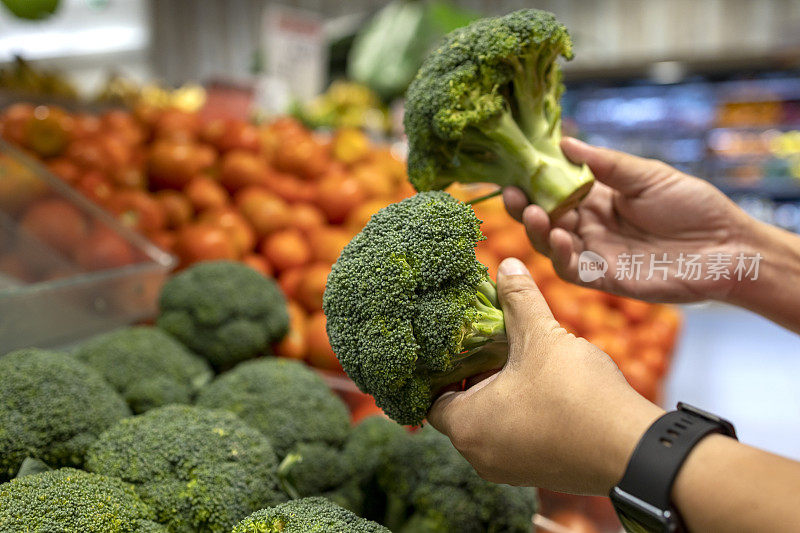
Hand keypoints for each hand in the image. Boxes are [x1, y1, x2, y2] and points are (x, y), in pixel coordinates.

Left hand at [428, 258, 663, 494]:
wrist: (633, 450)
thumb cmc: (576, 395)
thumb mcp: (541, 337)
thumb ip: (519, 299)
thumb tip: (507, 266)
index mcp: (467, 427)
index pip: (432, 398)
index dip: (443, 367)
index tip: (460, 343)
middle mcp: (480, 456)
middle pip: (461, 409)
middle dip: (475, 374)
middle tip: (490, 343)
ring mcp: (509, 469)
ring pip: (490, 424)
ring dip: (499, 392)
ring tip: (518, 358)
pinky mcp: (537, 473)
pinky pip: (514, 438)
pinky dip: (520, 413)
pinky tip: (542, 384)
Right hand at [504, 138, 752, 301]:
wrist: (727, 246)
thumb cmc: (692, 205)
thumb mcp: (647, 175)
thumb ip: (606, 164)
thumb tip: (565, 141)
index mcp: (597, 199)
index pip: (554, 190)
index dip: (533, 182)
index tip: (517, 169)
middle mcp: (589, 227)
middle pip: (545, 219)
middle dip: (524, 207)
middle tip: (512, 194)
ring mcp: (595, 253)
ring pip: (551, 245)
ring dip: (537, 231)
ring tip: (532, 213)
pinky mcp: (605, 278)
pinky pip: (572, 270)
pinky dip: (561, 255)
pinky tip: (561, 238)